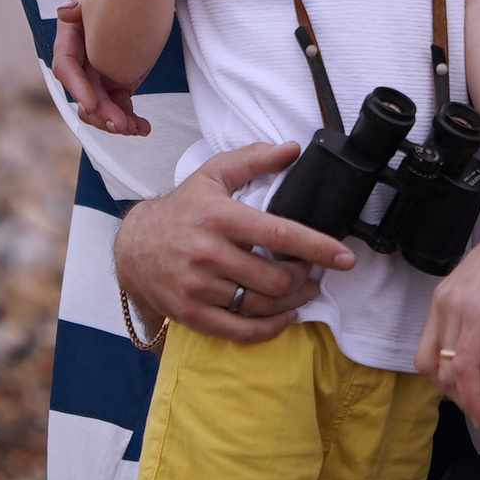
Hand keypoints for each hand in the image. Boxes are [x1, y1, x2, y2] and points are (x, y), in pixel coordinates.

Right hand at [53, 0, 148, 135]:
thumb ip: (80, 3)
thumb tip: (65, 12)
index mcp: (70, 41)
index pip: (67, 68)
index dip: (78, 88)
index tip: (92, 105)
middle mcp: (82, 63)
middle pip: (85, 94)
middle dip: (101, 113)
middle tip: (121, 125)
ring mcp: (100, 76)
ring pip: (103, 106)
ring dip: (117, 121)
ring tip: (137, 129)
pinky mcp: (119, 82)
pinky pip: (121, 105)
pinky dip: (131, 119)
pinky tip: (144, 128)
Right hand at [110, 143, 348, 343]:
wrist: (134, 246)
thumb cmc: (181, 209)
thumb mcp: (213, 175)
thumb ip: (253, 159)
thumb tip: (292, 149)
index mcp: (220, 217)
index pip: (279, 233)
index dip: (317, 247)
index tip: (345, 257)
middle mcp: (208, 254)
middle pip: (276, 278)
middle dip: (304, 278)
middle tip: (312, 271)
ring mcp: (198, 287)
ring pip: (262, 305)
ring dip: (293, 302)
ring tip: (305, 292)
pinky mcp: (192, 314)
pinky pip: (240, 330)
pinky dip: (269, 328)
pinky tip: (283, 317)